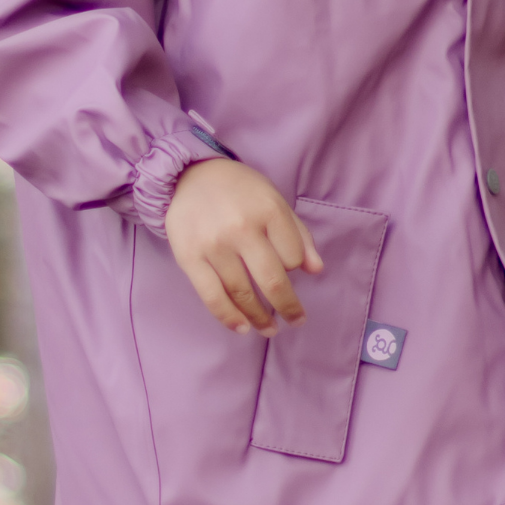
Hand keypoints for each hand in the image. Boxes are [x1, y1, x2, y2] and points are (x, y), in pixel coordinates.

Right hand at [164, 159, 323, 335]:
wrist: (190, 176)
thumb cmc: (240, 191)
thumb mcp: (274, 201)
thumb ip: (298, 234)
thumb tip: (316, 270)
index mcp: (268, 210)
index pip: (292, 257)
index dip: (294, 268)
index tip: (289, 271)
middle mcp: (241, 227)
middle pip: (272, 280)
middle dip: (288, 307)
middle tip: (297, 320)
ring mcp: (213, 245)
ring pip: (242, 293)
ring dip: (260, 318)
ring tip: (270, 329)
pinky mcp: (189, 257)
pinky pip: (212, 296)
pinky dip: (229, 317)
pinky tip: (242, 328)